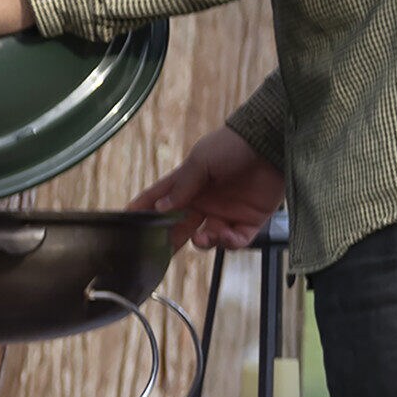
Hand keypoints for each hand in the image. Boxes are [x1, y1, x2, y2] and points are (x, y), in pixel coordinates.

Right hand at [127, 123, 283, 248]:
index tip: (125, 226)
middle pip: (180, 227)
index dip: (142, 212)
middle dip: (169, 241)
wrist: (272, 143)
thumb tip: (160, 209)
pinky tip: (224, 236)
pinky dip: (228, 243)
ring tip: (202, 238)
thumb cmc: (233, 146)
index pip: (159, 201)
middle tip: (161, 253)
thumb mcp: (201, 160)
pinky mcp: (250, 221)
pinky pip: (235, 241)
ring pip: (207, 239)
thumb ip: (182, 186)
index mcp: (188, 185)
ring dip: (202, 243)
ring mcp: (227, 212)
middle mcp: (205, 201)